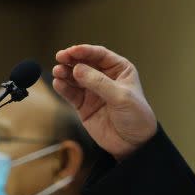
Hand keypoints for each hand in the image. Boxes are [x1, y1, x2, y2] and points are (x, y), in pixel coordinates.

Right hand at [53, 44, 156, 159]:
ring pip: (74, 77)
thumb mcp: (121, 97)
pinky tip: (58, 83)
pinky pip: (71, 93)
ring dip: (65, 72)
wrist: (134, 144)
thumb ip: (99, 83)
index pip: (99, 55)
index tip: (71, 51)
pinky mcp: (83, 105)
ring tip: (57, 71)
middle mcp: (104, 77)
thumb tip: (77, 69)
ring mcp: (93, 91)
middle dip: (71, 59)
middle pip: (84, 63)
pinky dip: (63, 87)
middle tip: (60, 57)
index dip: (85, 51)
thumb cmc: (136, 116)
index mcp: (119, 69)